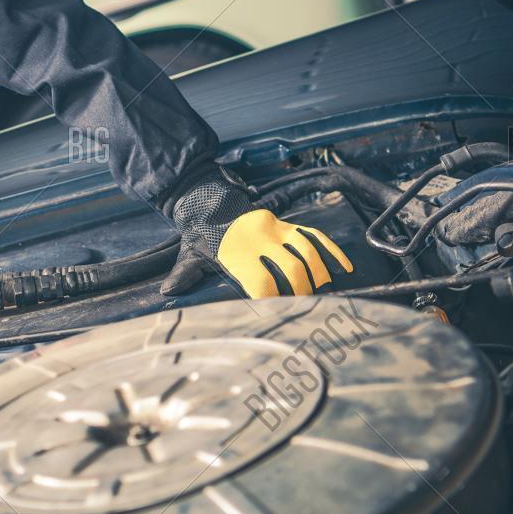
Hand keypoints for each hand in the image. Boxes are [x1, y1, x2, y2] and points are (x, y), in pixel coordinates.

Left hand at [161, 167, 352, 298]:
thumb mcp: (190, 253)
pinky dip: (331, 251)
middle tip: (305, 306)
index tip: (279, 313)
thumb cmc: (202, 234)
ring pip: (308, 250)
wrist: (210, 200)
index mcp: (237, 251)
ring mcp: (277, 229)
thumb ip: (185, 274)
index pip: (261, 279)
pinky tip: (343, 268)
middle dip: (302, 289)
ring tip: (323, 291)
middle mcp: (260, 239)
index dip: (272, 298)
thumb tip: (168, 292)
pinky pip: (314, 236)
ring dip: (319, 272)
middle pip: (292, 266)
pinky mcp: (286, 223)